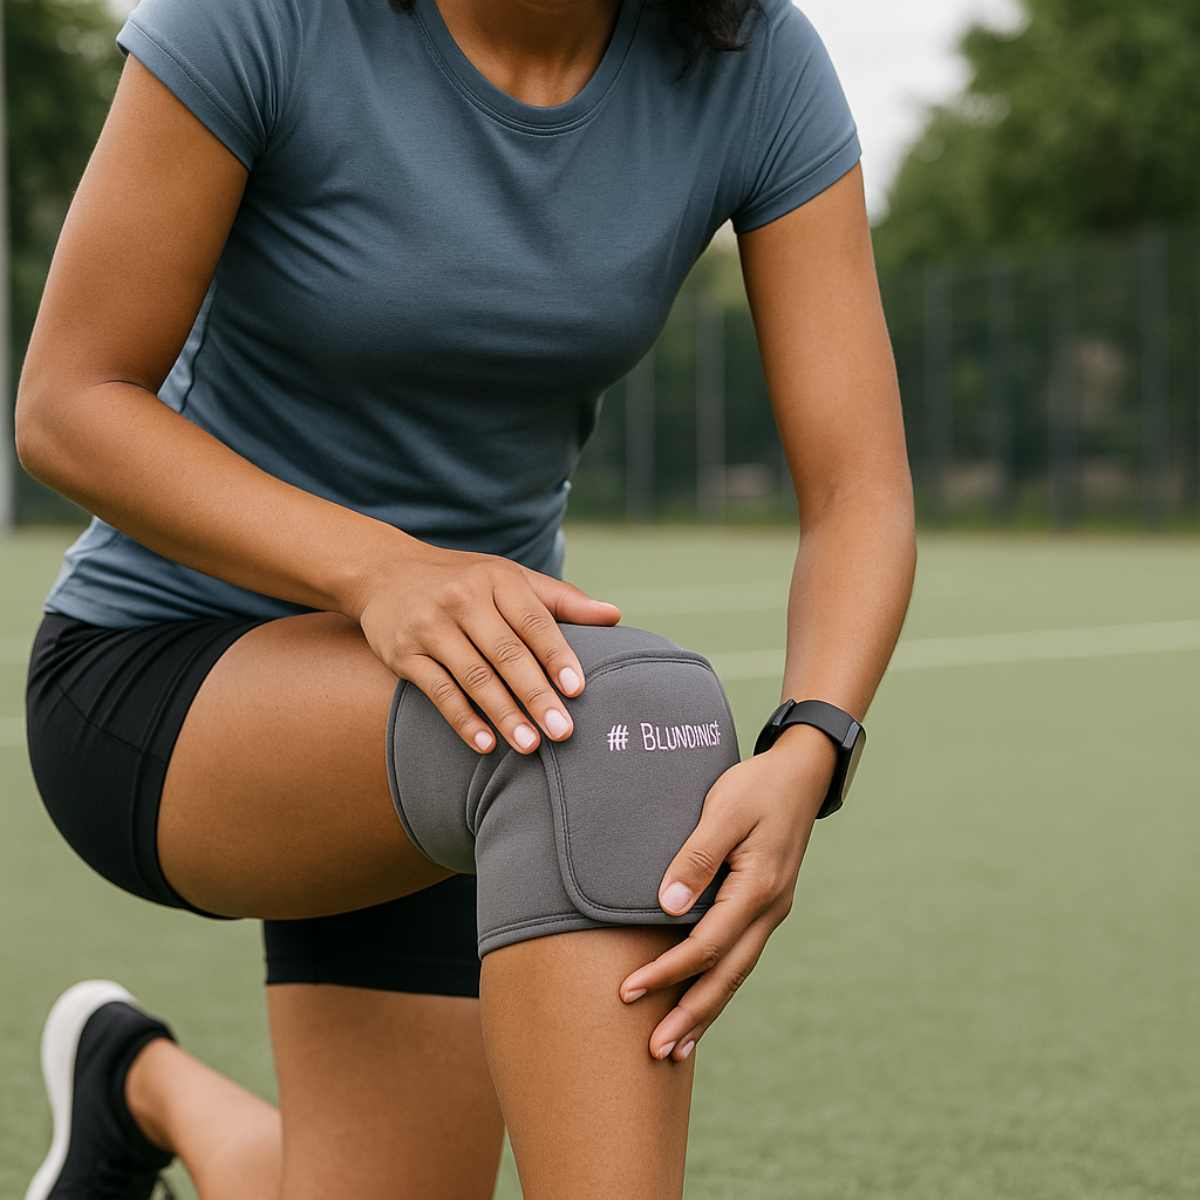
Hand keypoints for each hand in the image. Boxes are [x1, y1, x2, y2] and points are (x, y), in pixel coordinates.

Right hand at [347, 539, 621, 754]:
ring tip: (530, 746)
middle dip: (536, 695)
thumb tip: (615, 616)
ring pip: (474, 677)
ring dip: (504, 714)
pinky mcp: (403, 653)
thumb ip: (561, 600)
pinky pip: (438, 691)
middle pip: (507, 654)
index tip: (578, 690)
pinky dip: (463, 719)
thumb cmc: (465, 581)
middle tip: (563, 732)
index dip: (557, 656)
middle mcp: (463, 599)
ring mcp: (430, 626)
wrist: (384, 572)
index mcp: (498, 580)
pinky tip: (485, 744)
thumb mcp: (510, 579)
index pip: (534, 622)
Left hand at [618, 723, 838, 1060]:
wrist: (802, 772)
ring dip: (706, 1010)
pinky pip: (739, 955)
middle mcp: (768, 909)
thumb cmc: (758, 785)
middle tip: (655, 1052)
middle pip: (726, 976)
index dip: (666, 972)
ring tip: (677, 1047)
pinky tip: (702, 1002)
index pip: (705, 945)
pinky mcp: (764, 904)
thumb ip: (697, 856)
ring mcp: (770, 910)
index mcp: (757, 888)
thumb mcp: (724, 809)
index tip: (629, 991)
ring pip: (737, 972)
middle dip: (690, 1015)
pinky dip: (719, 985)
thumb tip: (666, 907)